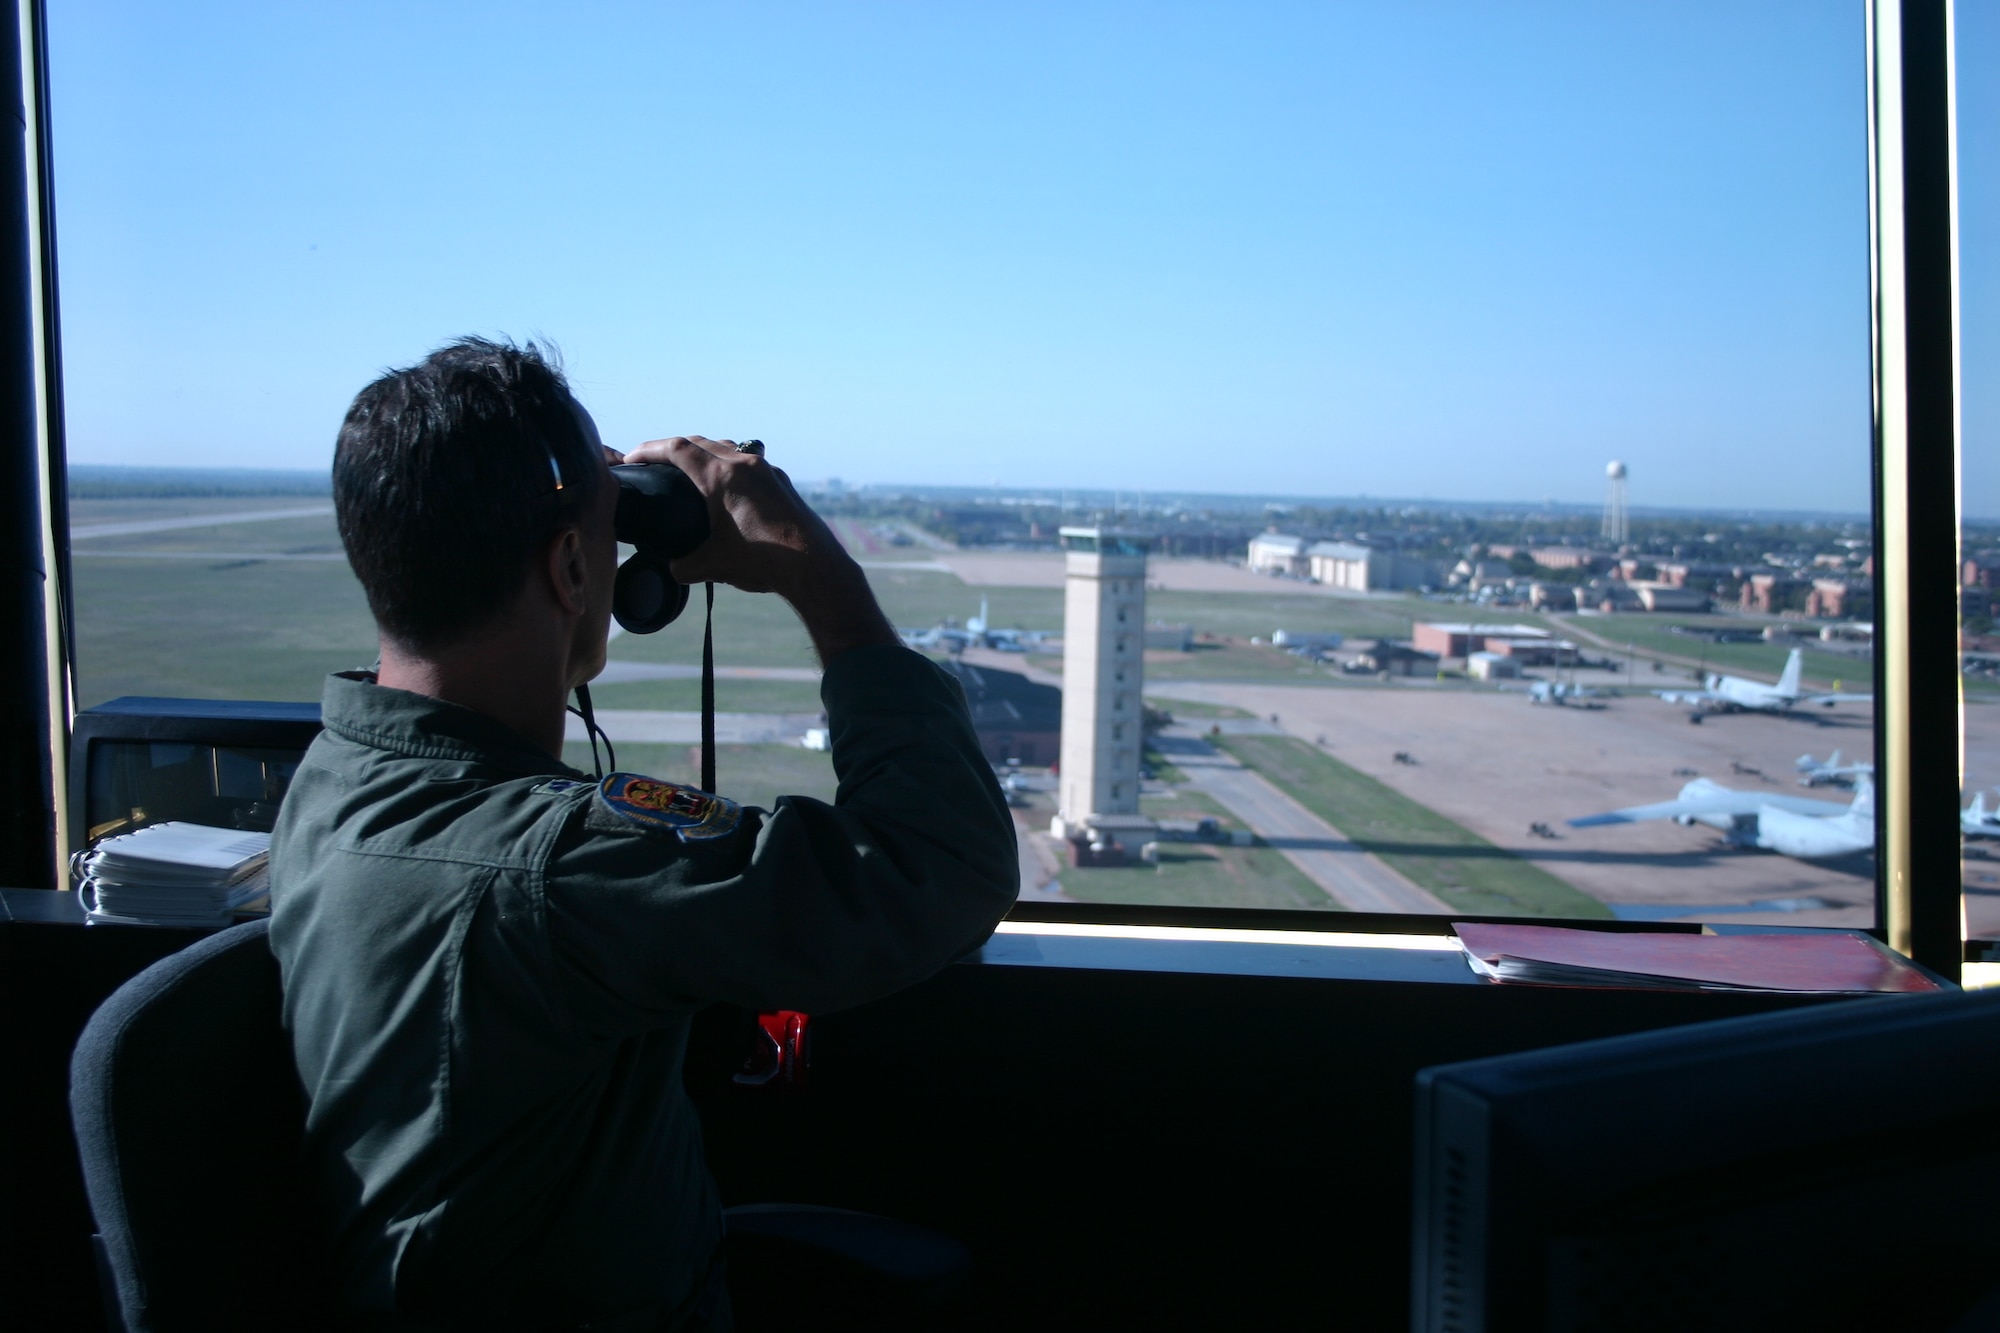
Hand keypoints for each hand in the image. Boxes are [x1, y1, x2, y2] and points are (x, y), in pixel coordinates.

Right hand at [619, 436, 896, 661]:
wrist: (814, 567)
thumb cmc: (763, 562)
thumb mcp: (713, 566)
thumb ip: (684, 565)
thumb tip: (674, 566)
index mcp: (722, 477)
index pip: (677, 448)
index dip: (649, 450)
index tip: (632, 458)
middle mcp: (744, 464)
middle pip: (701, 441)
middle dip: (672, 447)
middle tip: (654, 462)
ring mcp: (767, 471)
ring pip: (728, 448)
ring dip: (704, 452)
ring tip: (689, 470)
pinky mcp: (783, 483)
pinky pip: (749, 463)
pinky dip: (729, 466)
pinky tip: (728, 488)